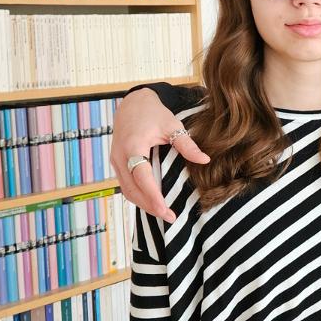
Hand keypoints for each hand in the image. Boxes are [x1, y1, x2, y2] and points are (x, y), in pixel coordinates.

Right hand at [111, 87, 208, 222]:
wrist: (132, 103)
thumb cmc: (153, 113)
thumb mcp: (172, 125)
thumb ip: (187, 144)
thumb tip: (205, 160)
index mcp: (132, 146)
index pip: (142, 177)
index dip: (152, 196)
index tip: (165, 210)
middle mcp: (120, 156)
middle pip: (132, 190)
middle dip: (149, 206)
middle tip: (170, 217)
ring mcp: (116, 161)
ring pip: (127, 190)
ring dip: (143, 204)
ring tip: (163, 213)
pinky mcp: (117, 164)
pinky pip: (126, 185)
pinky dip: (138, 196)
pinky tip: (153, 202)